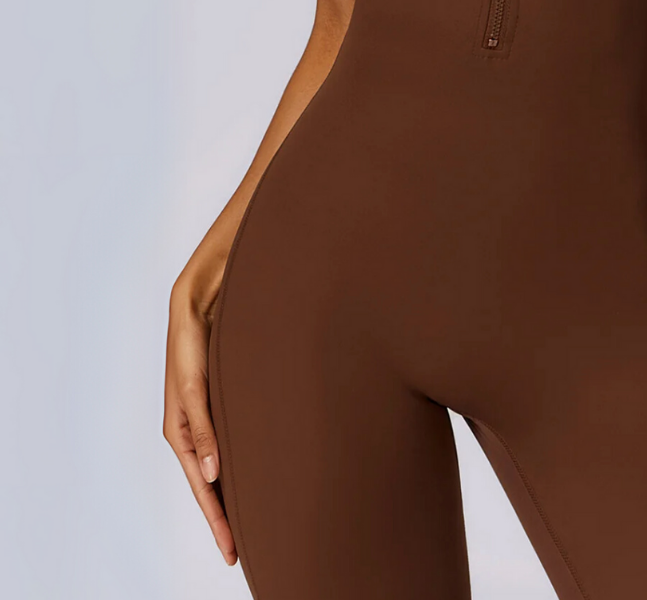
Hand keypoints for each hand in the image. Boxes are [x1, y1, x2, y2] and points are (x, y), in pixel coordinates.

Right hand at [164, 278, 235, 564]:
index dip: (216, 520)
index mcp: (179, 432)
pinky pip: (231, 444)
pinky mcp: (222, 405)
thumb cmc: (191, 344)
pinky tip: (257, 474)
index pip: (200, 488)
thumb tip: (210, 473)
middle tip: (245, 550)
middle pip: (209, 485)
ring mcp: (208, 420)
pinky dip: (240, 465)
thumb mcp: (194, 386)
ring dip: (234, 493)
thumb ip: (202, 427)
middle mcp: (193, 431)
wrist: (200, 307)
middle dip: (224, 517)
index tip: (231, 550)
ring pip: (221, 467)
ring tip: (254, 522)